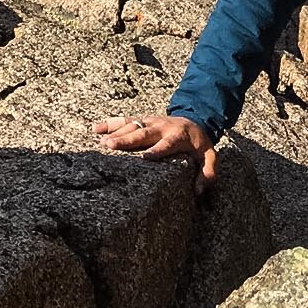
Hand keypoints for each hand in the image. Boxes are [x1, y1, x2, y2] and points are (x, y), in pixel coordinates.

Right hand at [93, 113, 217, 192]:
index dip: (156, 151)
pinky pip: (125, 120)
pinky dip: (110, 123)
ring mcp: (151, 122)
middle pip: (143, 134)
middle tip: (111, 147)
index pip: (166, 145)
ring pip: (132, 125)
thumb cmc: (199, 143)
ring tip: (102, 141)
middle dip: (127, 140)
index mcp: (178, 137)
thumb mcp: (210, 157)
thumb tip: (198, 190)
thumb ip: (208, 173)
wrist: (195, 118)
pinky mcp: (143, 120)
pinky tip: (96, 129)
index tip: (144, 158)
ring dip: (116, 132)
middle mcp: (162, 127)